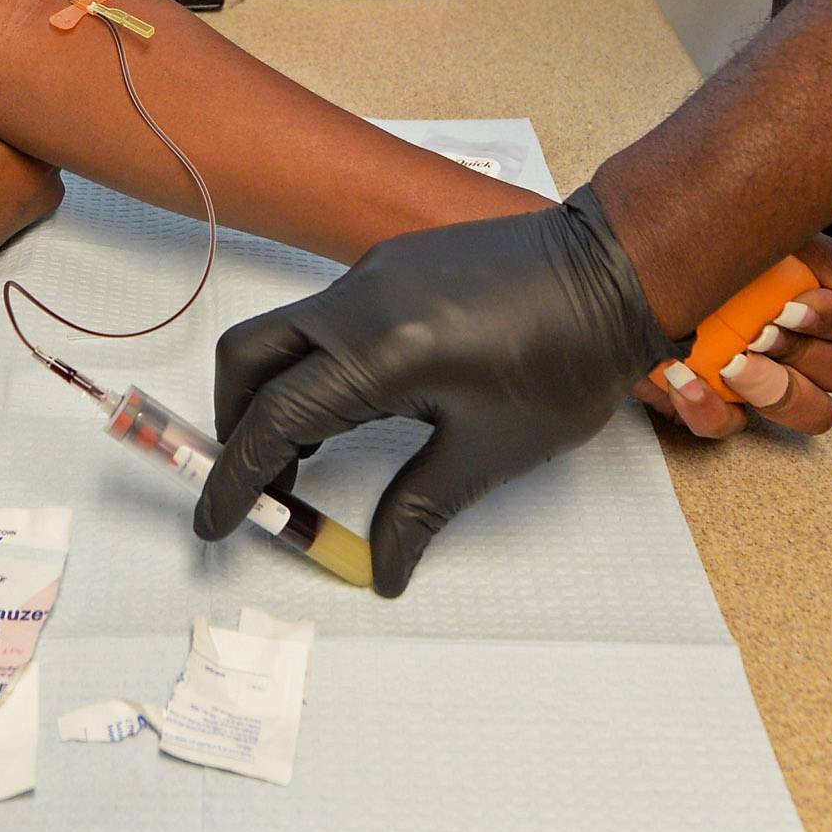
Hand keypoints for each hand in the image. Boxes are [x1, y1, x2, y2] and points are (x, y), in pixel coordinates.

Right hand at [195, 187, 665, 596]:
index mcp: (379, 353)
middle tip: (259, 480)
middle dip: (234, 421)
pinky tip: (357, 402)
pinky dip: (315, 362)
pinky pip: (326, 314)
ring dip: (275, 392)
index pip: (275, 421)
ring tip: (309, 453)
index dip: (236, 478)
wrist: (614, 273)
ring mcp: (372, 272)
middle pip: (248, 357)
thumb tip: (381, 570)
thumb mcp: (488, 451)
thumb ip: (417, 509)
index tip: (217, 522)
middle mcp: (359, 301)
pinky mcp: (393, 261)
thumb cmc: (565, 364)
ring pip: (285, 332)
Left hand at [630, 233, 831, 441]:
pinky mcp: (706, 404)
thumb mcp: (778, 238)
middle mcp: (790, 349)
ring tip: (733, 358)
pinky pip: (727, 428)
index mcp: (811, 310)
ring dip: (772, 386)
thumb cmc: (703, 244)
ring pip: (807, 414)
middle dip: (803, 352)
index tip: (794, 305)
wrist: (619, 258)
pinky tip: (685, 376)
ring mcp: (751, 382)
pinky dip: (707, 407)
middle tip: (764, 327)